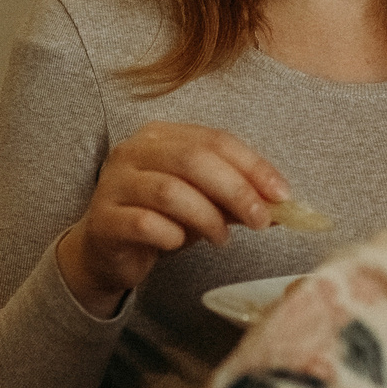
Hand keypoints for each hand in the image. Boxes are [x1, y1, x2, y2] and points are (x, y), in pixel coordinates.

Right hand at [56, 122, 287, 316]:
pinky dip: (172, 235)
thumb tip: (282, 205)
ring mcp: (114, 183)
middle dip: (235, 190)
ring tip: (222, 239)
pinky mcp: (104, 219)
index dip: (253, 166)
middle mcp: (133, 151)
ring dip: (207, 217)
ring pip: (170, 191)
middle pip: (193, 159)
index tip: (282, 195)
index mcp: (160, 136)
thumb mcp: (203, 203)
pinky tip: (180, 245)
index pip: (215, 139)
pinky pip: (144, 223)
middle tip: (260, 220)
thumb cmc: (158, 219)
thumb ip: (237, 198)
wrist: (107, 251)